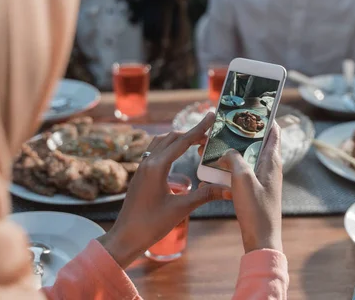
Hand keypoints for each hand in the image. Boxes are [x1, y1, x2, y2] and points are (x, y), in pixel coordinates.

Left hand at [98, 113, 230, 267]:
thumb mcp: (181, 208)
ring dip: (178, 139)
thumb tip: (229, 189)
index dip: (200, 128)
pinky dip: (168, 147)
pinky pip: (154, 152)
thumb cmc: (151, 224)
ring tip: (195, 142)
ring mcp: (142, 168)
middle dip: (191, 133)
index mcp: (157, 166)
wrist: (125, 238)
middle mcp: (148, 162)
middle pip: (172, 138)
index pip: (183, 141)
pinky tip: (176, 156)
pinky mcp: (140, 175)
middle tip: (210, 133)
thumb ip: (205, 194)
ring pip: (161, 142)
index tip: (212, 115)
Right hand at [216, 124, 282, 253]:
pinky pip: (242, 171)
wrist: (261, 239)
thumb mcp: (242, 179)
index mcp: (271, 160)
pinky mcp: (254, 189)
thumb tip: (226, 152)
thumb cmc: (256, 209)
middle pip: (257, 141)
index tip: (251, 106)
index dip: (265, 116)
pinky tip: (216, 169)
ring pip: (247, 156)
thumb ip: (234, 159)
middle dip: (242, 132)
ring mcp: (262, 178)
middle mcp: (269, 166)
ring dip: (233, 150)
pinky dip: (230, 167)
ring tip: (215, 144)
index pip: (273, 130)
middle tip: (225, 124)